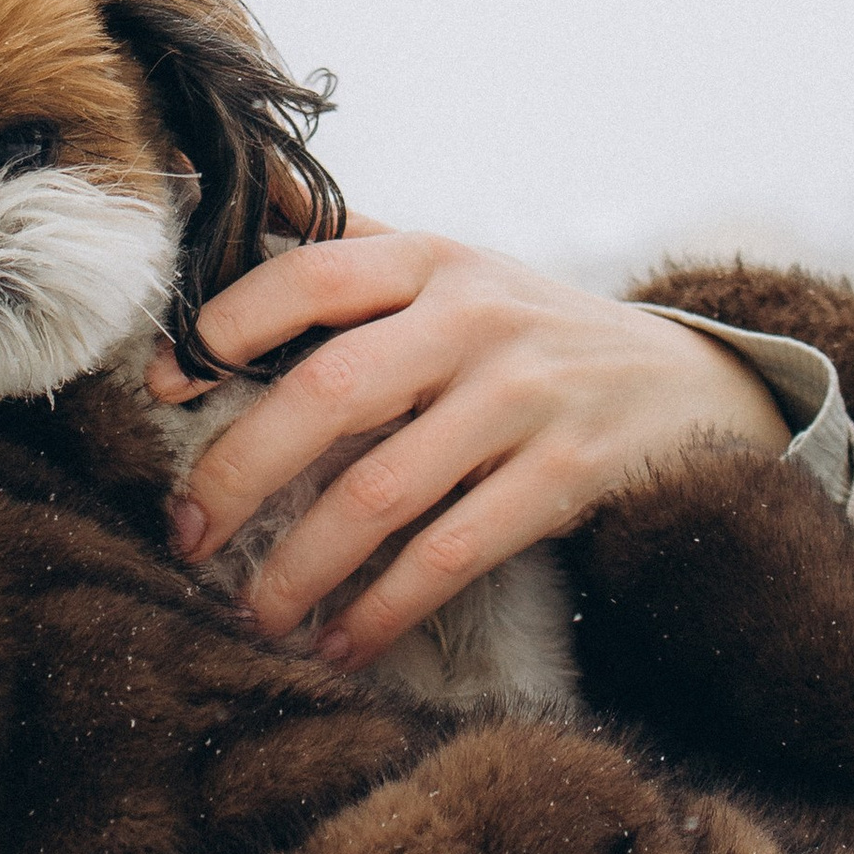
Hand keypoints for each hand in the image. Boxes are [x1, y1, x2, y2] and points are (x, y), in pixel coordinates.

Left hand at [143, 225, 790, 669]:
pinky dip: (385, 608)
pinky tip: (342, 643)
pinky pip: (452, 553)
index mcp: (433, 259)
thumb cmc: (530, 331)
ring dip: (300, 566)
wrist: (692, 383)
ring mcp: (524, 398)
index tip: (161, 385)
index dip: (226, 326)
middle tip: (184, 533)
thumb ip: (348, 249)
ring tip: (252, 612)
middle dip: (238, 473)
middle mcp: (476, 319)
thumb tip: (222, 210)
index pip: (310, 274)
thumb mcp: (454, 271)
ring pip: (382, 491)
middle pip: (329, 393)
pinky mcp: (565, 476)